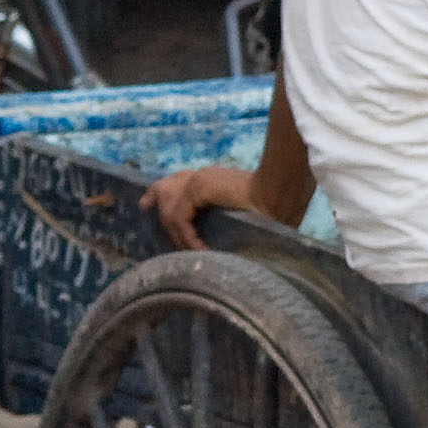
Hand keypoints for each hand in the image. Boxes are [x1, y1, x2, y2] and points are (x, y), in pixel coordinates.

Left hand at [142, 164, 266, 248]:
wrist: (281, 191)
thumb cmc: (275, 203)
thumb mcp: (244, 210)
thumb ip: (225, 213)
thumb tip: (218, 235)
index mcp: (212, 179)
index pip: (178, 182)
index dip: (161, 192)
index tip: (145, 203)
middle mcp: (201, 176)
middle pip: (165, 190)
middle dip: (157, 207)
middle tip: (153, 225)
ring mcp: (198, 180)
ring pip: (170, 210)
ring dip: (178, 235)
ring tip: (189, 251)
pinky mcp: (197, 188)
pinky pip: (180, 218)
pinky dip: (187, 237)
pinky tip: (198, 250)